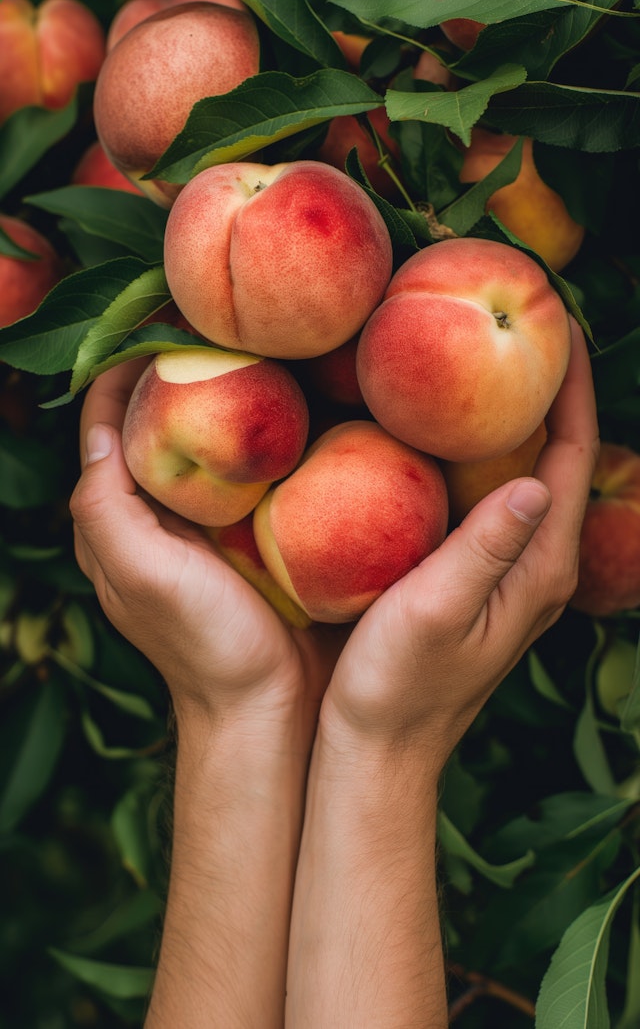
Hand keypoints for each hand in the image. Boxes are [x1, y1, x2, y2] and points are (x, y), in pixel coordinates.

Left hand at [69, 358, 342, 734]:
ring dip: (214, 398)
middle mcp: (152, 517)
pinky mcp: (249, 535)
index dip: (119, 370)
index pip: (102, 424)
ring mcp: (203, 527)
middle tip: (212, 322)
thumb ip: (106, 507)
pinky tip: (287, 411)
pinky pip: (244, 470)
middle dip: (170, 372)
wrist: (269, 708)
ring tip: (250, 350)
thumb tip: (96, 428)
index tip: (157, 317)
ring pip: (197, 442)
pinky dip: (253, 436)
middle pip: (147, 424)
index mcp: (116, 520)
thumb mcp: (140, 574)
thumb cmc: (202, 642)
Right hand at [318, 317, 598, 771]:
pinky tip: (450, 429)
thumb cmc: (397, 688)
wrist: (379, 752)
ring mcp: (512, 572)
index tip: (562, 323)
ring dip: (520, 414)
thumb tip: (539, 480)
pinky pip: (497, 494)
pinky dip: (487, 450)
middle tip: (527, 322)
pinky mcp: (482, 576)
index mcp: (539, 567)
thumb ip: (485, 550)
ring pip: (531, 472)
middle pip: (562, 456)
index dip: (572, 387)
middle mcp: (539, 565)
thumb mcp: (435, 614)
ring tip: (494, 357)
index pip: (572, 457)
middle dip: (552, 387)